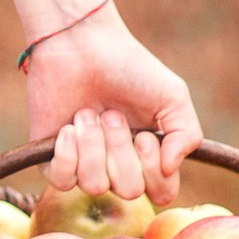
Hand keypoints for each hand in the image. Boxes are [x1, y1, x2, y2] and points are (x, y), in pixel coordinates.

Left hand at [23, 2, 199, 204]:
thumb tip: (171, 169)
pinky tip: (69, 126)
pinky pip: (62, 180)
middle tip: (112, 114)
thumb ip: (187, 135)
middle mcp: (117, 165)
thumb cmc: (130, 68)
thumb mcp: (173, 97)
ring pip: (95, 185)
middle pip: (129, 191)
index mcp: (148, 156)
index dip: (155, 172)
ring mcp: (84, 164)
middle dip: (120, 150)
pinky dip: (67, 153)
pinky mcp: (51, 158)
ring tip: (87, 112)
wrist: (81, 45)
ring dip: (93, 146)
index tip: (146, 135)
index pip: (162, 193)